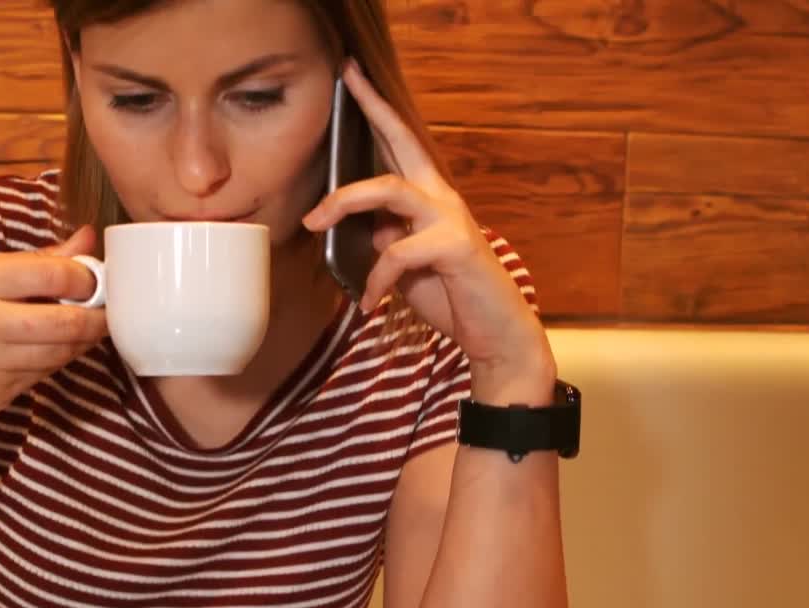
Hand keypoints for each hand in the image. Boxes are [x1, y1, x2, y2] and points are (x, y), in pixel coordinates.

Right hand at [0, 226, 107, 437]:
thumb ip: (37, 261)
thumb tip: (88, 236)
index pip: (52, 273)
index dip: (87, 278)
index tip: (97, 281)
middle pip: (64, 319)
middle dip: (96, 317)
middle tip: (107, 312)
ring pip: (61, 350)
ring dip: (84, 341)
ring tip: (89, 330)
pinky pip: (47, 371)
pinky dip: (63, 360)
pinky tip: (62, 350)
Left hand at [303, 59, 553, 393]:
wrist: (494, 333)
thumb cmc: (451, 296)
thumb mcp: (407, 264)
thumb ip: (388, 239)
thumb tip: (368, 227)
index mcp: (429, 198)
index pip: (401, 144)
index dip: (377, 107)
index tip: (351, 73)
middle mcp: (442, 198)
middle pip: (400, 145)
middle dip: (371, 110)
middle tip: (342, 81)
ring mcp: (451, 219)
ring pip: (390, 190)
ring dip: (345, 202)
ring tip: (315, 222)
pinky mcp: (456, 247)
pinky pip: (397, 253)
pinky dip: (375, 280)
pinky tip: (369, 303)